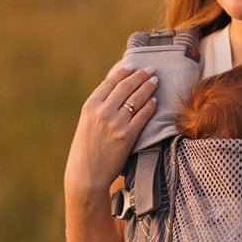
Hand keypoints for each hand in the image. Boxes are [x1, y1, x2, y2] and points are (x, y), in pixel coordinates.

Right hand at [64, 63, 157, 197]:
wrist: (86, 175)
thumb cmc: (86, 150)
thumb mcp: (86, 124)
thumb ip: (99, 108)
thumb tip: (115, 95)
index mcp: (90, 106)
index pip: (110, 81)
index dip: (124, 71)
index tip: (133, 66)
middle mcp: (102, 111)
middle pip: (126, 86)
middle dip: (140, 75)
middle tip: (151, 69)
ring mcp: (116, 123)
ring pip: (136, 98)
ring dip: (148, 87)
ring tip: (155, 81)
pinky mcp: (127, 136)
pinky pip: (143, 115)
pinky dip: (150, 106)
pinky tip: (155, 101)